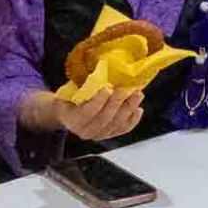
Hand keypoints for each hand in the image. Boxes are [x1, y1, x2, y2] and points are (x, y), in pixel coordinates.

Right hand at [25, 87, 144, 141]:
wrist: (69, 114)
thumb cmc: (69, 98)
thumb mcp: (69, 91)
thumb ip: (81, 86)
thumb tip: (98, 71)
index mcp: (72, 119)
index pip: (87, 113)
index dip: (98, 101)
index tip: (106, 88)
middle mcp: (85, 131)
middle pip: (104, 119)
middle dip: (117, 103)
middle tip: (126, 89)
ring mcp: (99, 135)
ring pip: (116, 124)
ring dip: (128, 108)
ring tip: (137, 94)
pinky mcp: (110, 134)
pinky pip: (123, 129)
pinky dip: (133, 120)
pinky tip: (138, 109)